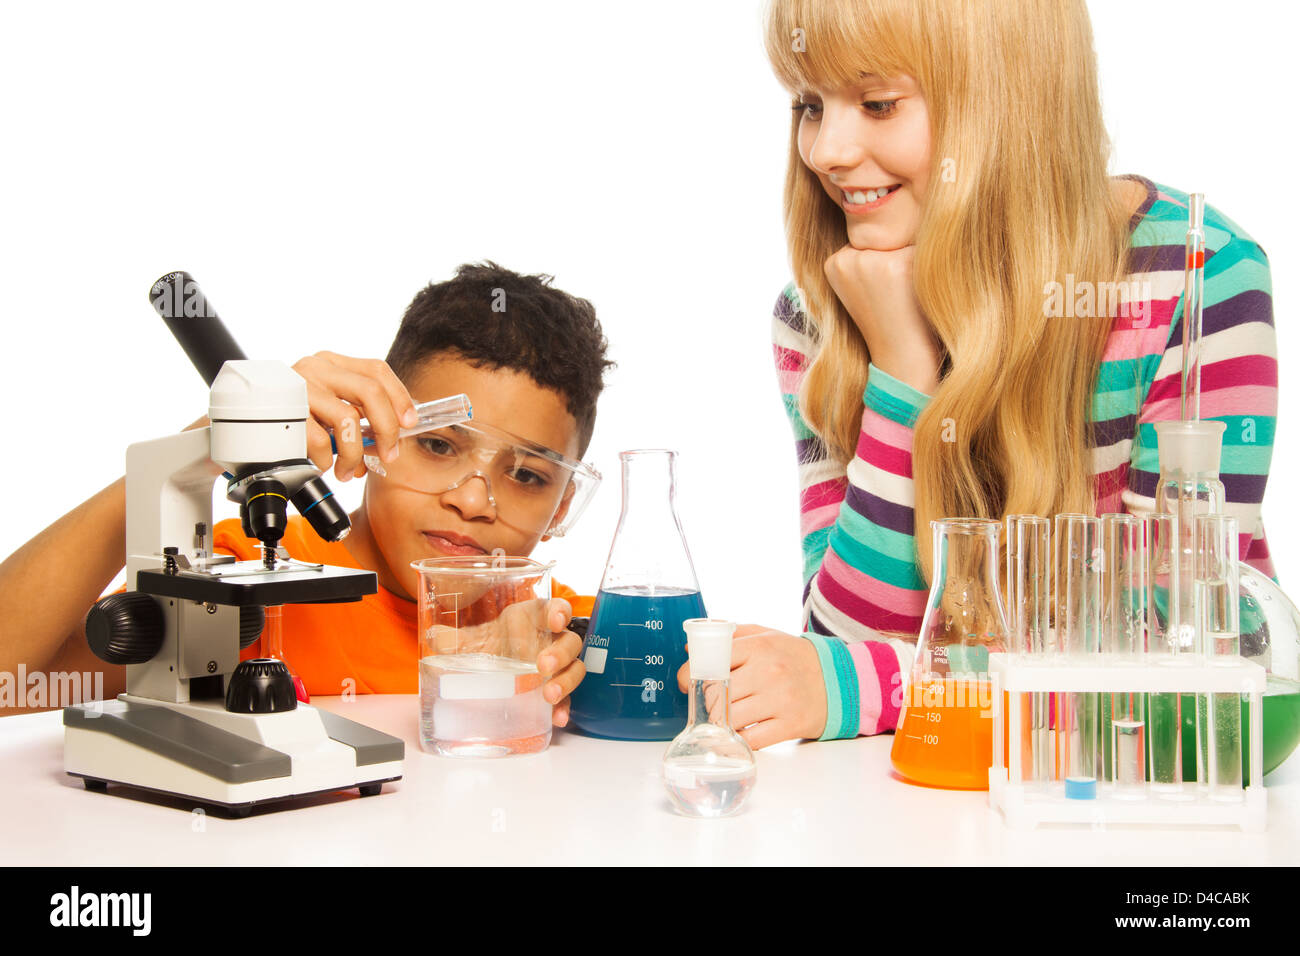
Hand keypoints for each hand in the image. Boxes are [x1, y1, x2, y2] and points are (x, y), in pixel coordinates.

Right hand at [290, 352, 418, 481]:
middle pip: (370, 391)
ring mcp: (299, 389)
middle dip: (387, 429)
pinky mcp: (284, 413)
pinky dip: (327, 460)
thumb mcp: (325, 404)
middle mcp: (316, 369)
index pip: (376, 370)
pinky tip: (323, 465)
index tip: (409, 423)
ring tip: (349, 470)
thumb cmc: (290, 417)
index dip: (400, 397)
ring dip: (355, 453)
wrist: (238, 423)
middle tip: (388, 454)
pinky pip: (320, 441)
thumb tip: (394, 435)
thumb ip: (356, 412)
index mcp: (330, 363)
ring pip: (348, 419)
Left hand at [428, 597, 584, 727]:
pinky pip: (569, 698)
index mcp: (534, 620)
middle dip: (560, 654)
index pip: (555, 609)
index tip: (556, 620)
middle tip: (543, 666)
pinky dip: (565, 708)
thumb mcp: (476, 639)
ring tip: (549, 695)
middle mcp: (551, 641)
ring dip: (566, 681)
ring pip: (575, 669)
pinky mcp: (555, 689)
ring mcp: (557, 667)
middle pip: (569, 642)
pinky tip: (557, 717)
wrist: (495, 665)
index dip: (559, 612)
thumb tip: (435, 637)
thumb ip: (457, 639)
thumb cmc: (494, 643)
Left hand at [675, 624, 826, 749]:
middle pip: (717, 693)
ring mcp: (780, 700)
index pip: (713, 660)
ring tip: (720, 718)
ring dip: (719, 722)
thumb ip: (730, 636)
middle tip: (705, 703)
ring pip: (730, 718)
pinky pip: (751, 739)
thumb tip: (691, 646)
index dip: (692, 673)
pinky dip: (738, 739)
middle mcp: (769, 672)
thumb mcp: (766, 636)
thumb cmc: (794, 657)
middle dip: (705, 701)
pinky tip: (737, 732)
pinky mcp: (790, 725)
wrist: (838, 680)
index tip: (687, 682)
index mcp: (760, 647)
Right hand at [823, 243, 941, 394]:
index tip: (881, 292)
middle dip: (897, 259)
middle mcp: (848, 258)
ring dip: (914, 261)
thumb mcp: (861, 287)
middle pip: (887, 237)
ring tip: (907, 295)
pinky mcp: (900, 265)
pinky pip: (924, 246)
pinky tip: (920, 292)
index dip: (882, 264)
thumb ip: (865, 257)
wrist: (902, 358)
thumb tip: (890, 217)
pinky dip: (929, 266)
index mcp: (833, 262)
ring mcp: (873, 261)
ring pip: (905, 239)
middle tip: (896, 296)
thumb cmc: (886, 322)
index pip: (869, 242)